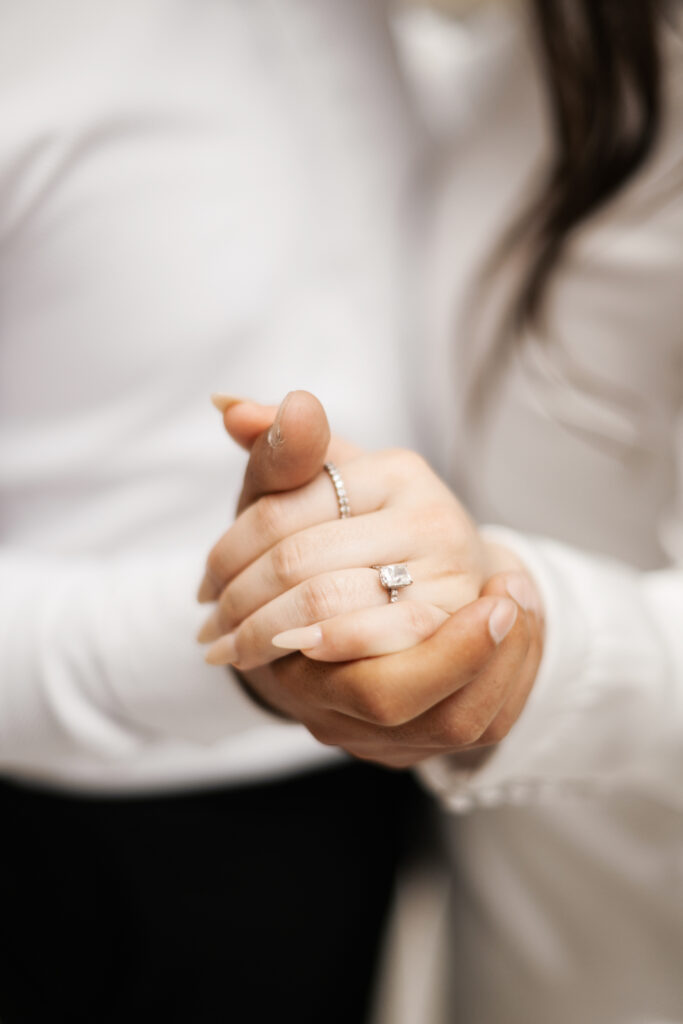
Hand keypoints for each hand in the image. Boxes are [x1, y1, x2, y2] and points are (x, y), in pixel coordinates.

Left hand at [197, 407, 496, 671]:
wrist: (449, 604)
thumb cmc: (370, 546)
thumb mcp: (322, 497)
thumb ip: (281, 454)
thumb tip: (225, 404)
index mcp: (396, 470)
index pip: (281, 511)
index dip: (228, 555)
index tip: (204, 590)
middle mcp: (430, 515)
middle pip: (297, 559)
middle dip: (240, 601)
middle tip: (209, 632)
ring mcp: (449, 573)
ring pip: (323, 599)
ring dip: (263, 633)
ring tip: (230, 651)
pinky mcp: (452, 629)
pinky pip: (369, 638)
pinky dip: (320, 647)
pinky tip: (286, 659)